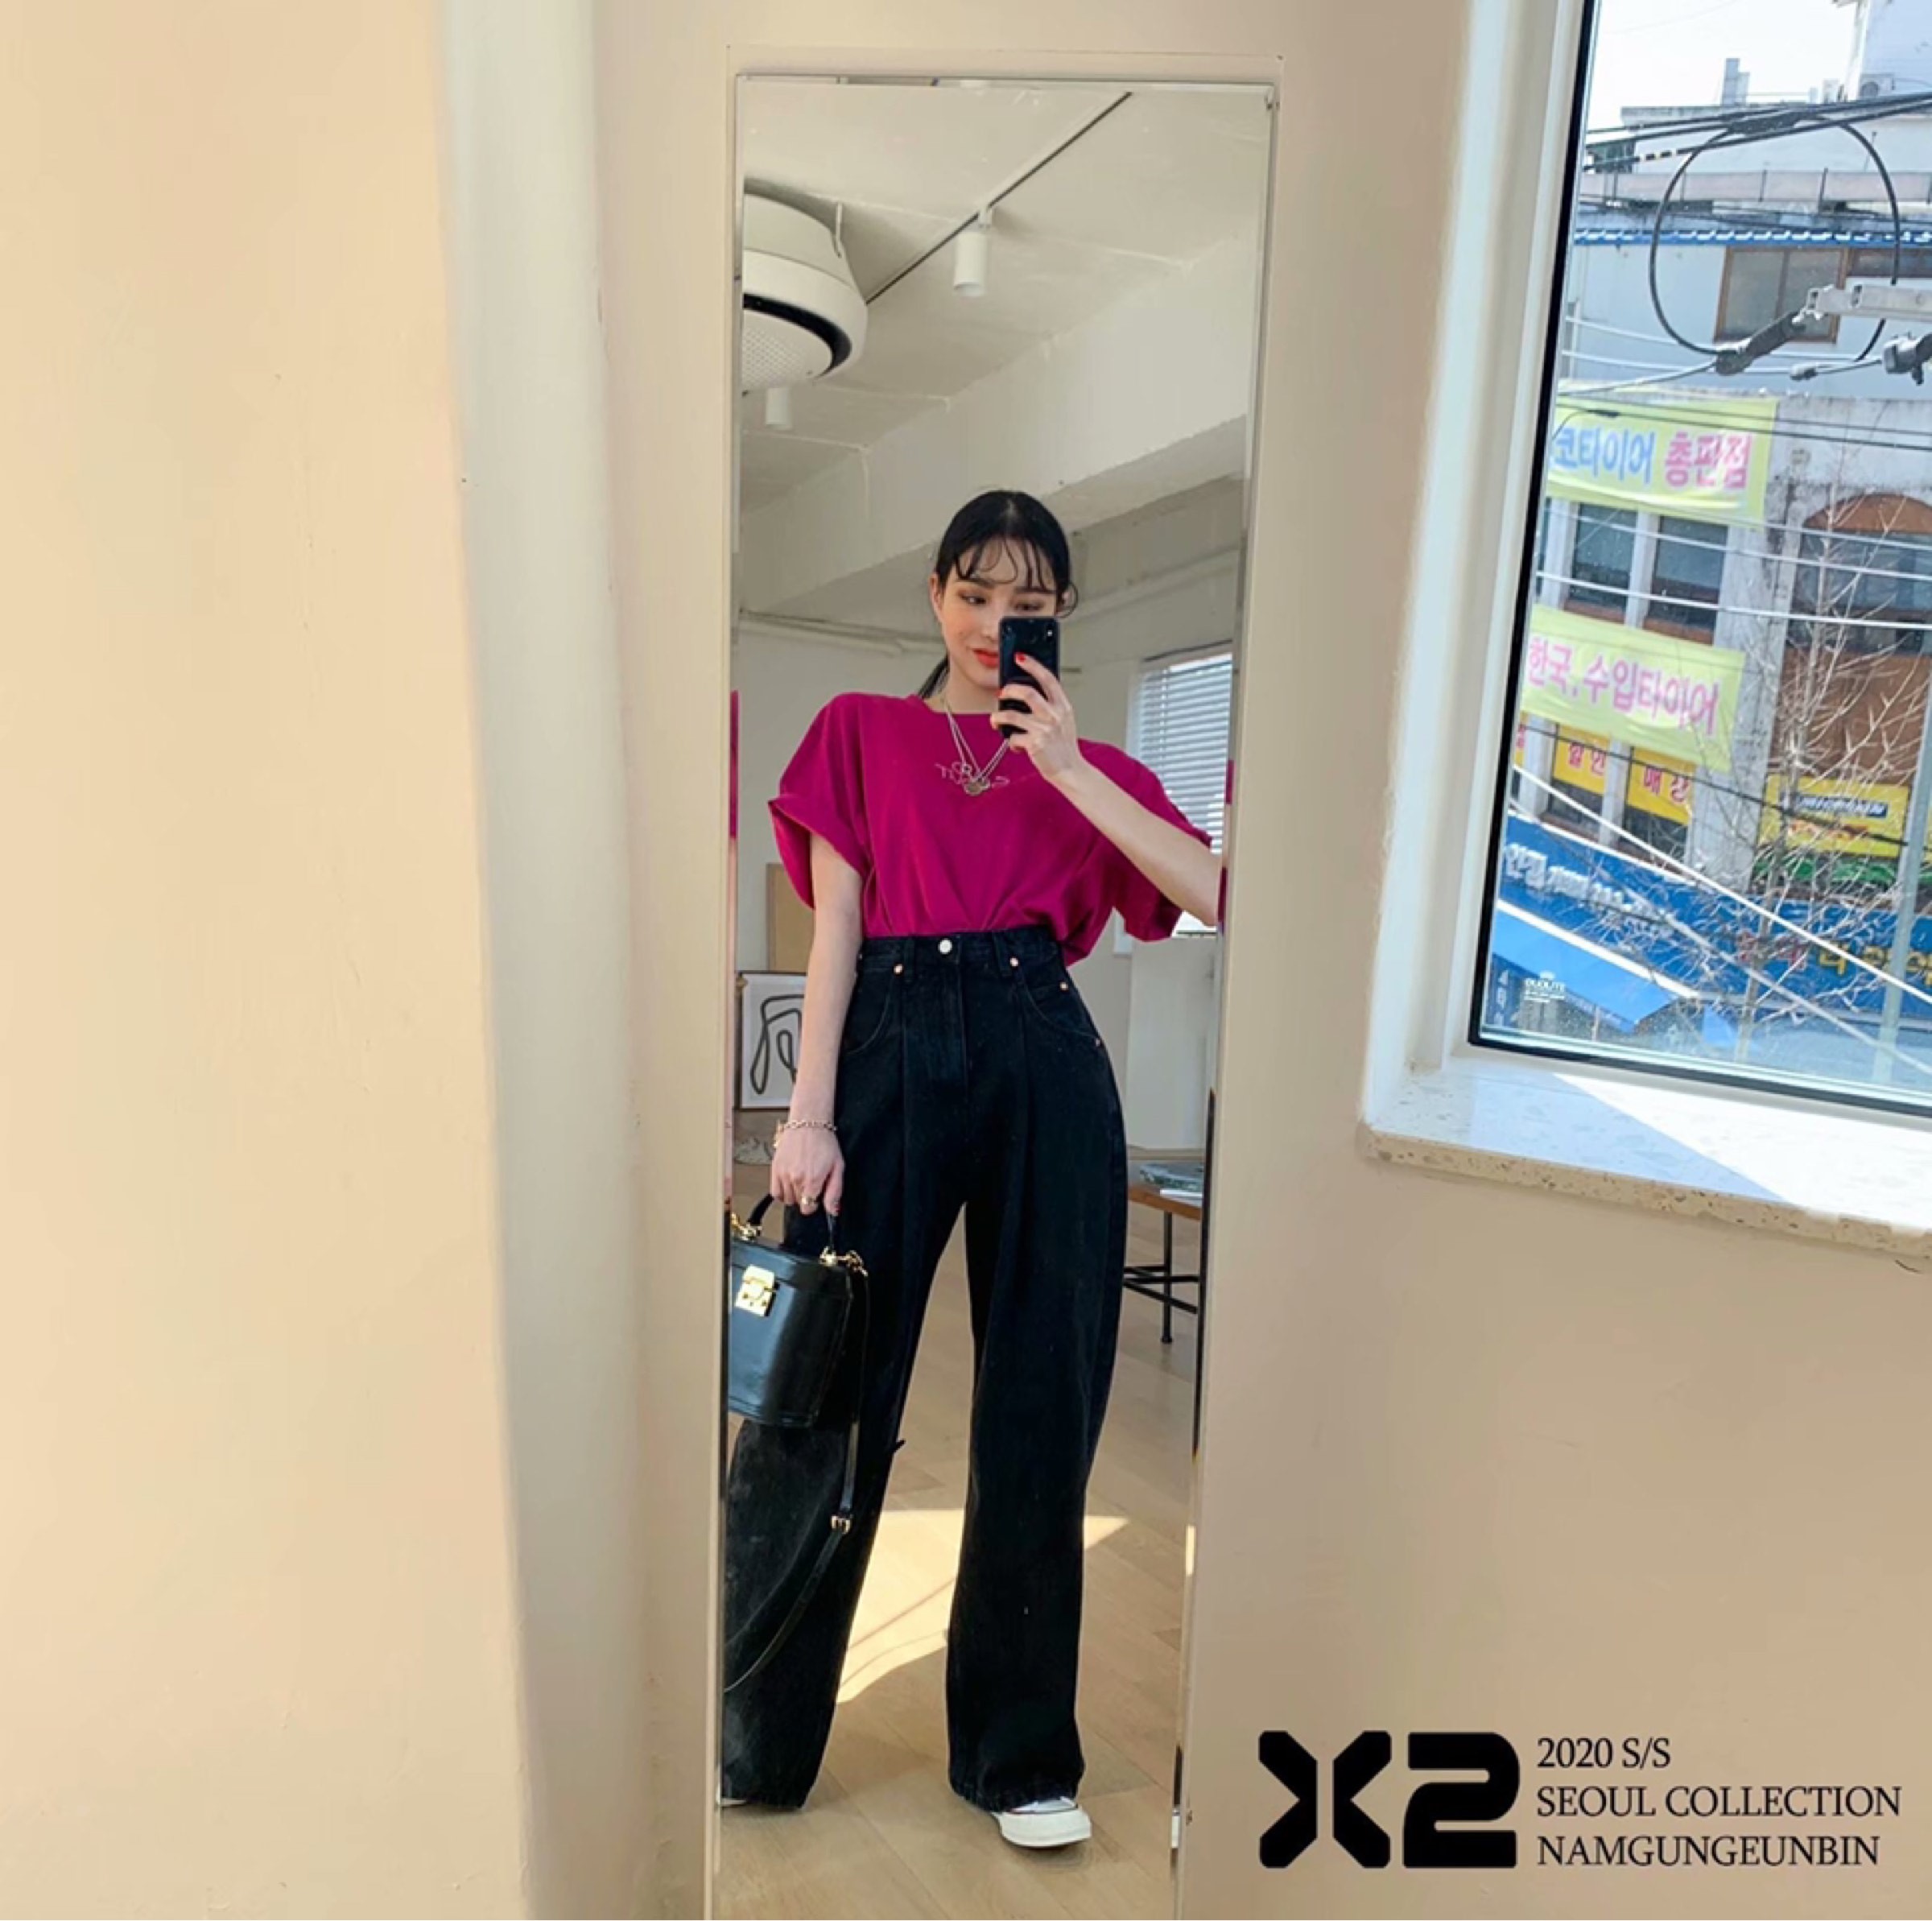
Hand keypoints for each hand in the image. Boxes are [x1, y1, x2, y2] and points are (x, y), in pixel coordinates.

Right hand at [771, 1122, 843, 1217]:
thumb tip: (832, 1211)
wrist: (809, 1123)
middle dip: (806, 1197)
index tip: (817, 1196)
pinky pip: (775, 1192)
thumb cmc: (825, 1142)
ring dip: (795, 1194)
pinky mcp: (775, 1168)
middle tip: (812, 1183)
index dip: (814, 1204)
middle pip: (798, 1203)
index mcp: (812, 1180)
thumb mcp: (838, 1167)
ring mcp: (783, 1174)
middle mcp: (796, 1179)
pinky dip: (782, 1191)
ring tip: (802, 1180)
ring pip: (787, 1199)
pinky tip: (790, 1183)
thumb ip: (834, 1192)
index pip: (808, 1208)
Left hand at [998, 656, 1086, 785]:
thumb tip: (1029, 694)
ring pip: (1012, 715)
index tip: (1020, 657)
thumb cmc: (1065, 747)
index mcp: (1063, 707)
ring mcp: (1044, 729)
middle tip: (1002, 693)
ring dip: (998, 717)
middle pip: (1027, 692)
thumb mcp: (1065, 721)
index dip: (1033, 665)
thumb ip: (1052, 707)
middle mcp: (1054, 715)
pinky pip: (1013, 737)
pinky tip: (1015, 745)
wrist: (1070, 770)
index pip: (1048, 679)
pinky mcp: (1034, 743)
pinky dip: (1010, 742)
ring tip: (996, 720)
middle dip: (1009, 689)